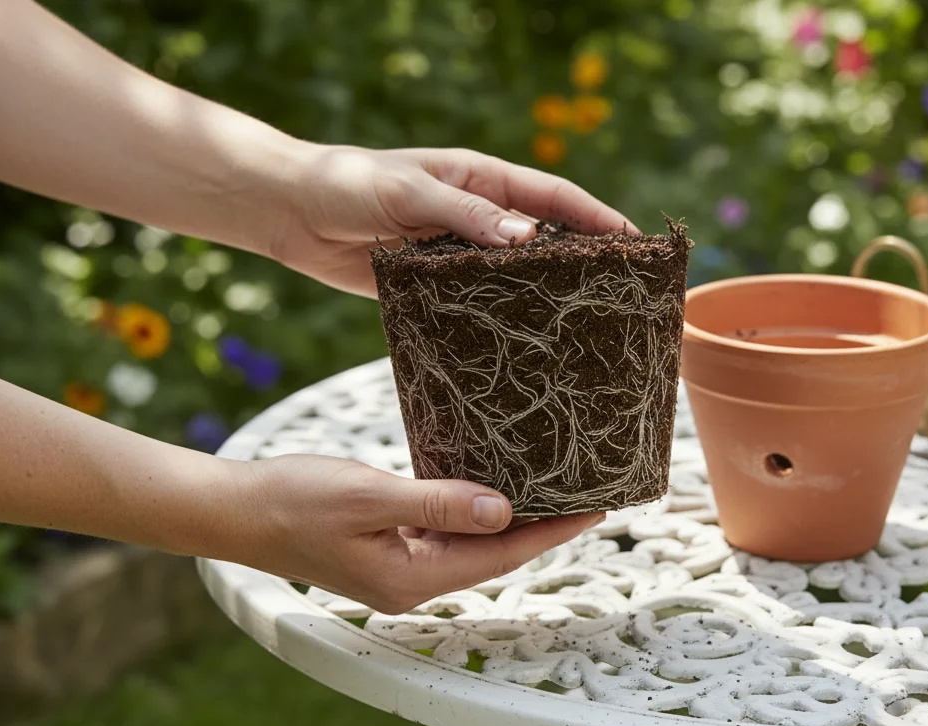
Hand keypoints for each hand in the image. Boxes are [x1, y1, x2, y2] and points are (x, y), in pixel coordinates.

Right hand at [236, 454, 603, 613]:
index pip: (500, 555)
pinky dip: (470, 511)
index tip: (596, 508)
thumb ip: (437, 503)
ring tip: (553, 486)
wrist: (233, 510)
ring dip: (508, 518)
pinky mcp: (384, 548)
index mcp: (410, 580)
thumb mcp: (369, 495)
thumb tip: (503, 511)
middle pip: (491, 554)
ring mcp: (396, 568)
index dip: (551, 532)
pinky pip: (442, 533)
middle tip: (588, 492)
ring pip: (469, 544)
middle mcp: (409, 584)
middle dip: (540, 526)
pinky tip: (489, 488)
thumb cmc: (292, 500)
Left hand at [268, 146, 640, 297]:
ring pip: (516, 277)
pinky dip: (501, 320)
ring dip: (546, 297)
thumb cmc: (349, 184)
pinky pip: (477, 304)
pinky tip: (524, 345)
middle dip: (585, 261)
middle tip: (624, 293)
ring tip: (586, 327)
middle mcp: (479, 217)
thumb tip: (528, 239)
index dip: (597, 218)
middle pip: (546, 239)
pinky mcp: (434, 287)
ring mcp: (459, 254)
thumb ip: (466, 215)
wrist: (292, 212)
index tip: (635, 242)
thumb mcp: (410, 193)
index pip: (554, 198)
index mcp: (482, 180)